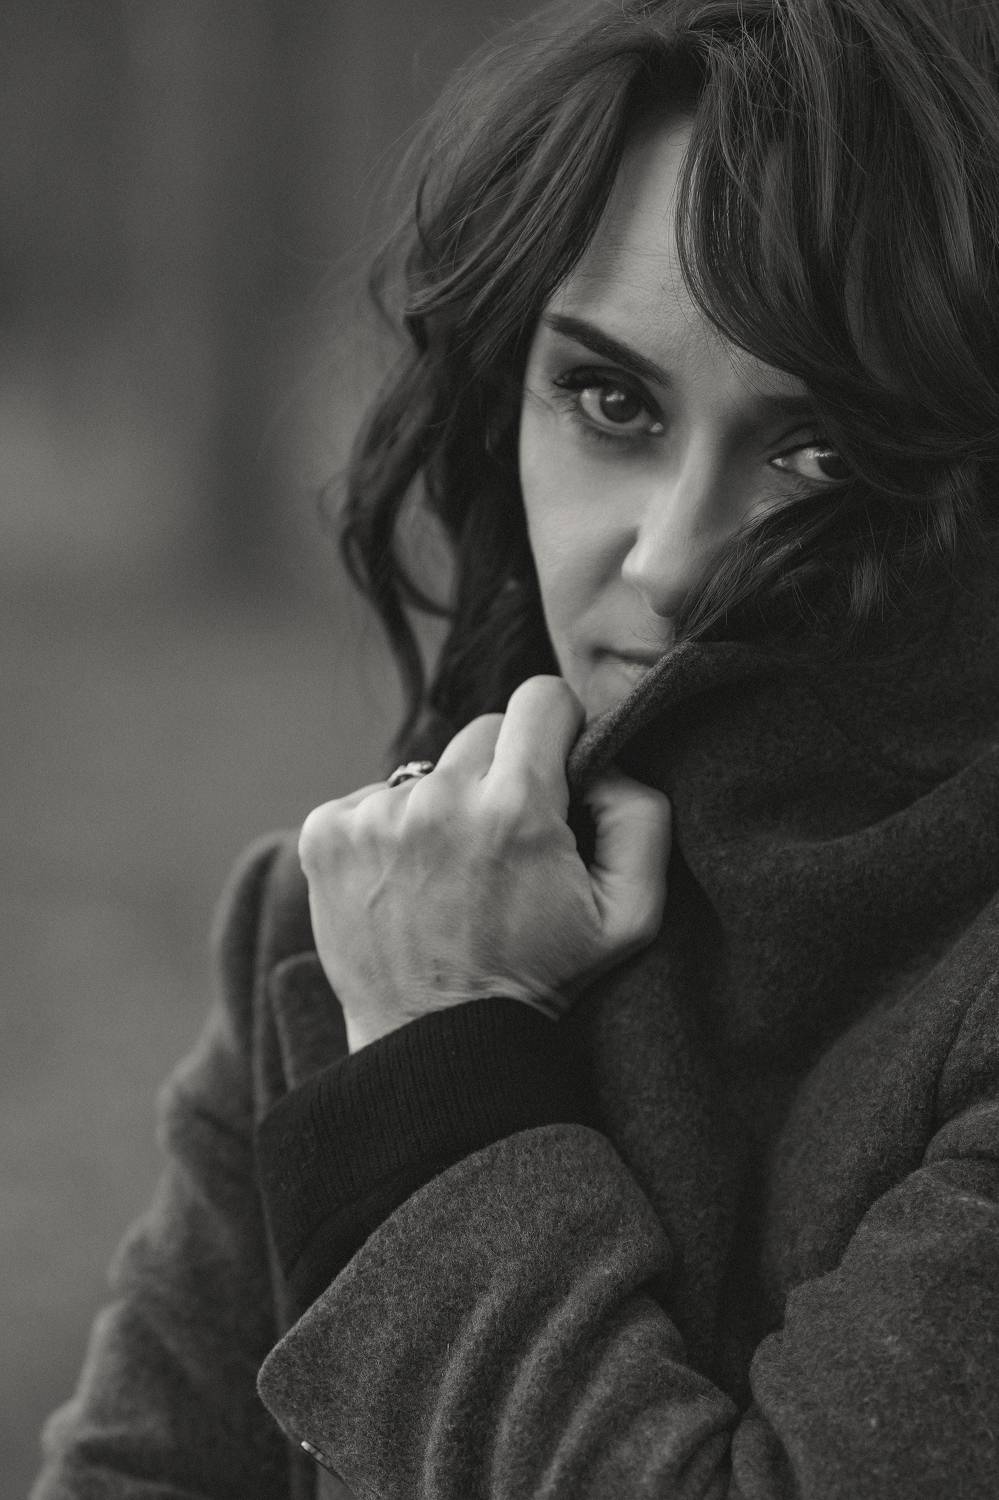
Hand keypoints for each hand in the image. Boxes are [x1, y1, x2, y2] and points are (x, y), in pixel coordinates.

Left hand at [298, 676, 671, 1051]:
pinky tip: (408, 884)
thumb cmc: (539, 981)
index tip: (557, 768)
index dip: (560, 728)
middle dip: (505, 773)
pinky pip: (373, 798)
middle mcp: (437, 800)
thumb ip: (643, 817)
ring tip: (453, 875)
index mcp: (515, 809)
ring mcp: (372, 816)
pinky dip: (392, 831)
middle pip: (485, 732)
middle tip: (507, 842)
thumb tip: (607, 759)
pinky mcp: (325, 834)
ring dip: (446, 806)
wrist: (435, 1048)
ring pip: (428, 769)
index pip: (541, 698)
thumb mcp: (630, 916)